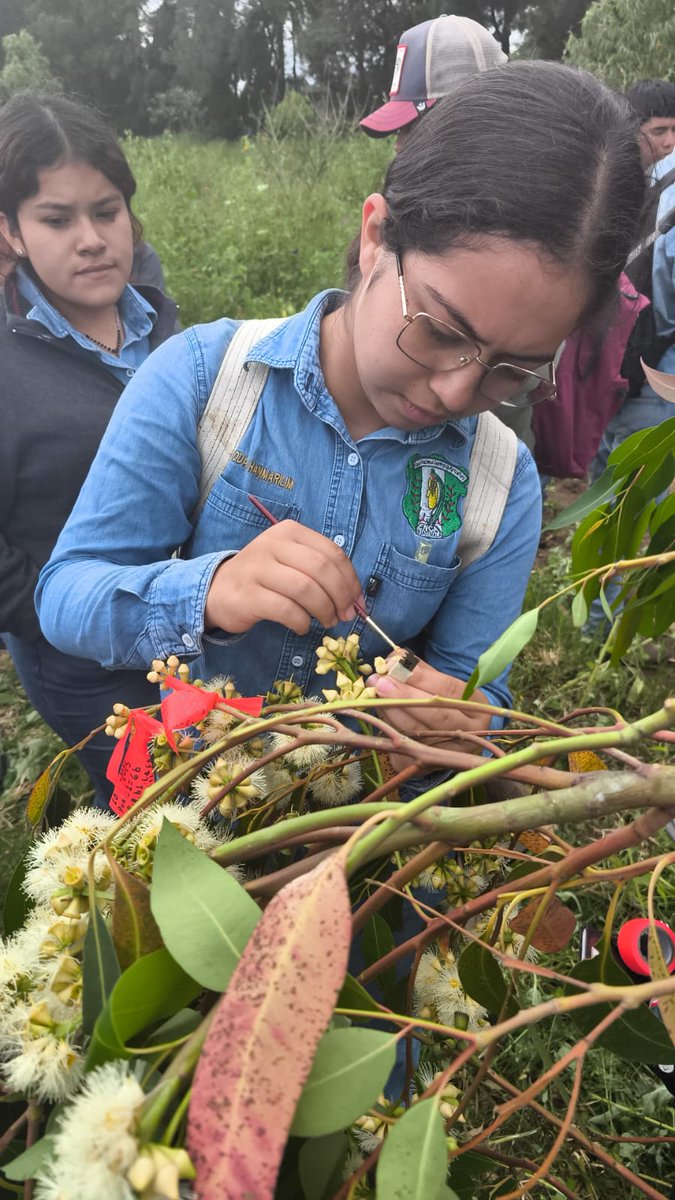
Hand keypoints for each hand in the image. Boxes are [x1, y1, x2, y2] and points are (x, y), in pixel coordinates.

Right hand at [204, 520, 364, 634]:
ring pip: (305, 589)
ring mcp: (257, 568)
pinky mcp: (247, 594)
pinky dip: (301, 622)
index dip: (350, 580)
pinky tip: (302, 626)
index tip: (357, 602)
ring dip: (324, 610)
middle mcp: (272, 544)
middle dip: (340, 596)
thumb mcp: (290, 562)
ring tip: (326, 622)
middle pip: (321, 569)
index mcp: (289, 532)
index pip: (332, 552)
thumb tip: (355, 600)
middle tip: (344, 616)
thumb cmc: (264, 577)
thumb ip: (321, 572)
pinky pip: (286, 609)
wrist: (218, 589)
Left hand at [367, 655, 491, 773]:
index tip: (396, 665)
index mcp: (477, 707)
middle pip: (437, 715)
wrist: (449, 737)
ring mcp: (451, 752)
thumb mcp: (440, 683)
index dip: (421, 677)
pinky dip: (389, 725)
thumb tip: (395, 659)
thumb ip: (420, 670)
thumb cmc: (444, 703)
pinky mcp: (428, 766)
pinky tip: (380, 711)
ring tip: (375, 694)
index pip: (449, 690)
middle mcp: (470, 733)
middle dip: (405, 697)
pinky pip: (406, 743)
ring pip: (418, 731)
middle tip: (380, 683)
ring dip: (392, 711)